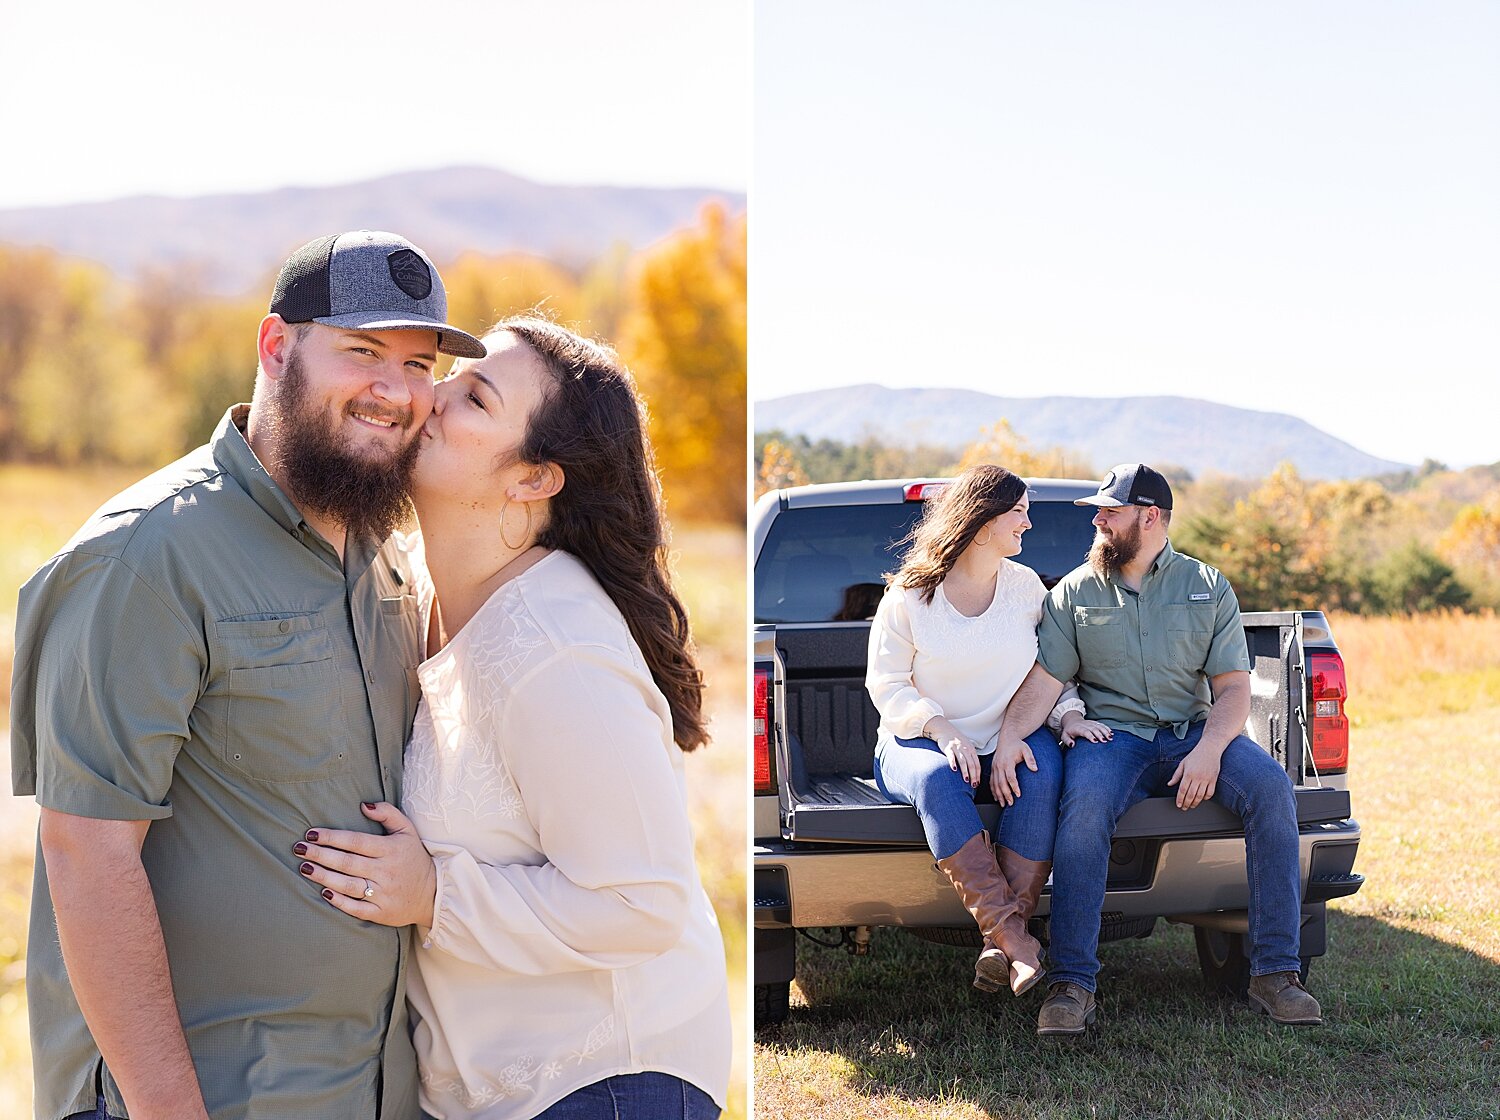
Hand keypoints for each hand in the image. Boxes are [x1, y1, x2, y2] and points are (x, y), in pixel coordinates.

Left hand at [297, 802, 436, 927]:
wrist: (433, 893)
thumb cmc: (414, 858)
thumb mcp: (407, 830)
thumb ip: (388, 813)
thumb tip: (364, 805)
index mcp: (390, 849)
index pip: (356, 841)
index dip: (332, 837)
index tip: (311, 833)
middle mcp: (386, 871)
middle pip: (347, 862)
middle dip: (321, 855)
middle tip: (299, 848)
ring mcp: (383, 893)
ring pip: (348, 885)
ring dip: (324, 876)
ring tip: (305, 868)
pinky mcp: (382, 913)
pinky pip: (357, 908)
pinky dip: (339, 901)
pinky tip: (324, 892)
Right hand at [927, 717, 981, 786]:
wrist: (945, 730)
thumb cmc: (956, 741)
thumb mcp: (966, 747)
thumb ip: (970, 757)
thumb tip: (974, 772)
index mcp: (971, 750)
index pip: (977, 764)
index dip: (978, 774)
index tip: (978, 783)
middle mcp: (965, 749)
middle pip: (972, 764)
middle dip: (973, 776)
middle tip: (973, 785)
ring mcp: (957, 748)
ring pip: (963, 761)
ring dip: (965, 771)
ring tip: (966, 780)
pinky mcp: (948, 748)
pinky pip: (951, 756)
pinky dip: (953, 763)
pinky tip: (954, 769)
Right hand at [990, 735, 1036, 806]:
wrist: (1007, 739)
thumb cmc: (1017, 745)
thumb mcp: (1026, 750)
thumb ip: (1031, 759)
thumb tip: (1035, 769)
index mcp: (1007, 761)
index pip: (1010, 777)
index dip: (1014, 786)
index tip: (1018, 794)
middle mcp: (999, 765)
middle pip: (1001, 782)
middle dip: (1006, 794)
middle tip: (1011, 803)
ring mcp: (995, 767)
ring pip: (995, 783)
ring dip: (998, 794)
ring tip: (1003, 803)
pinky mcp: (993, 768)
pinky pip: (991, 781)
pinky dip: (993, 790)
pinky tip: (996, 797)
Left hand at [1060, 711, 1112, 747]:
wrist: (1072, 721)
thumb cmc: (1069, 731)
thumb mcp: (1064, 736)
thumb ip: (1067, 740)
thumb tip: (1072, 745)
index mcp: (1078, 728)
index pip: (1085, 731)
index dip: (1090, 736)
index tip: (1095, 741)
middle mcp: (1086, 725)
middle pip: (1094, 729)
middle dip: (1100, 734)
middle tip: (1105, 741)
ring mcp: (1091, 723)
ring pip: (1099, 726)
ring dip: (1105, 732)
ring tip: (1110, 738)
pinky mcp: (1095, 723)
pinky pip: (1102, 725)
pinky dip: (1107, 729)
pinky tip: (1111, 733)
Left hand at [1167, 744, 1222, 809]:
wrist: (1210, 749)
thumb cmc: (1195, 755)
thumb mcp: (1183, 763)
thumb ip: (1176, 775)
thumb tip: (1169, 784)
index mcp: (1188, 773)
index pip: (1182, 790)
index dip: (1180, 799)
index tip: (1178, 804)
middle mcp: (1197, 777)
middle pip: (1191, 795)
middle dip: (1186, 803)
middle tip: (1184, 807)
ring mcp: (1206, 779)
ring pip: (1200, 796)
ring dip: (1195, 803)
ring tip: (1191, 805)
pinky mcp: (1214, 780)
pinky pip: (1210, 793)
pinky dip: (1206, 798)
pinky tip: (1202, 799)